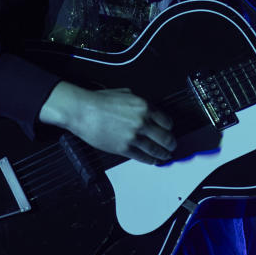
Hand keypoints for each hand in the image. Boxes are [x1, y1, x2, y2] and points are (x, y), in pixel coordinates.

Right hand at [39, 83, 175, 163]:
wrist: (83, 111)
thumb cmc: (100, 101)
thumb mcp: (126, 94)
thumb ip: (140, 103)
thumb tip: (148, 110)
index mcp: (144, 107)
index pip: (167, 121)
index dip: (169, 128)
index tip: (169, 131)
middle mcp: (142, 122)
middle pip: (165, 137)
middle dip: (171, 144)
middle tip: (172, 146)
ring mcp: (133, 136)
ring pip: (156, 149)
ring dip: (163, 154)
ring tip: (165, 156)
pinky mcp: (124, 148)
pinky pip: (142, 157)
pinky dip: (150, 160)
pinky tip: (152, 160)